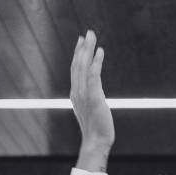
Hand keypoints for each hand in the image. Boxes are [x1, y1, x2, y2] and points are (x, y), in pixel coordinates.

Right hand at [69, 30, 112, 169]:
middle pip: (78, 64)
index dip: (78, 54)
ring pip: (84, 67)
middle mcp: (77, 91)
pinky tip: (100, 52)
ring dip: (88, 50)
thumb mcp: (90, 109)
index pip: (75, 69)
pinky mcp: (93, 97)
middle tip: (87, 33)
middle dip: (82, 47)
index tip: (81, 42)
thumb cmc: (96, 128)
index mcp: (75, 93)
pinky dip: (96, 62)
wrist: (95, 142)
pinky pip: (93, 76)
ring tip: (92, 37)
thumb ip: (89, 97)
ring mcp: (84, 94)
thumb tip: (93, 91)